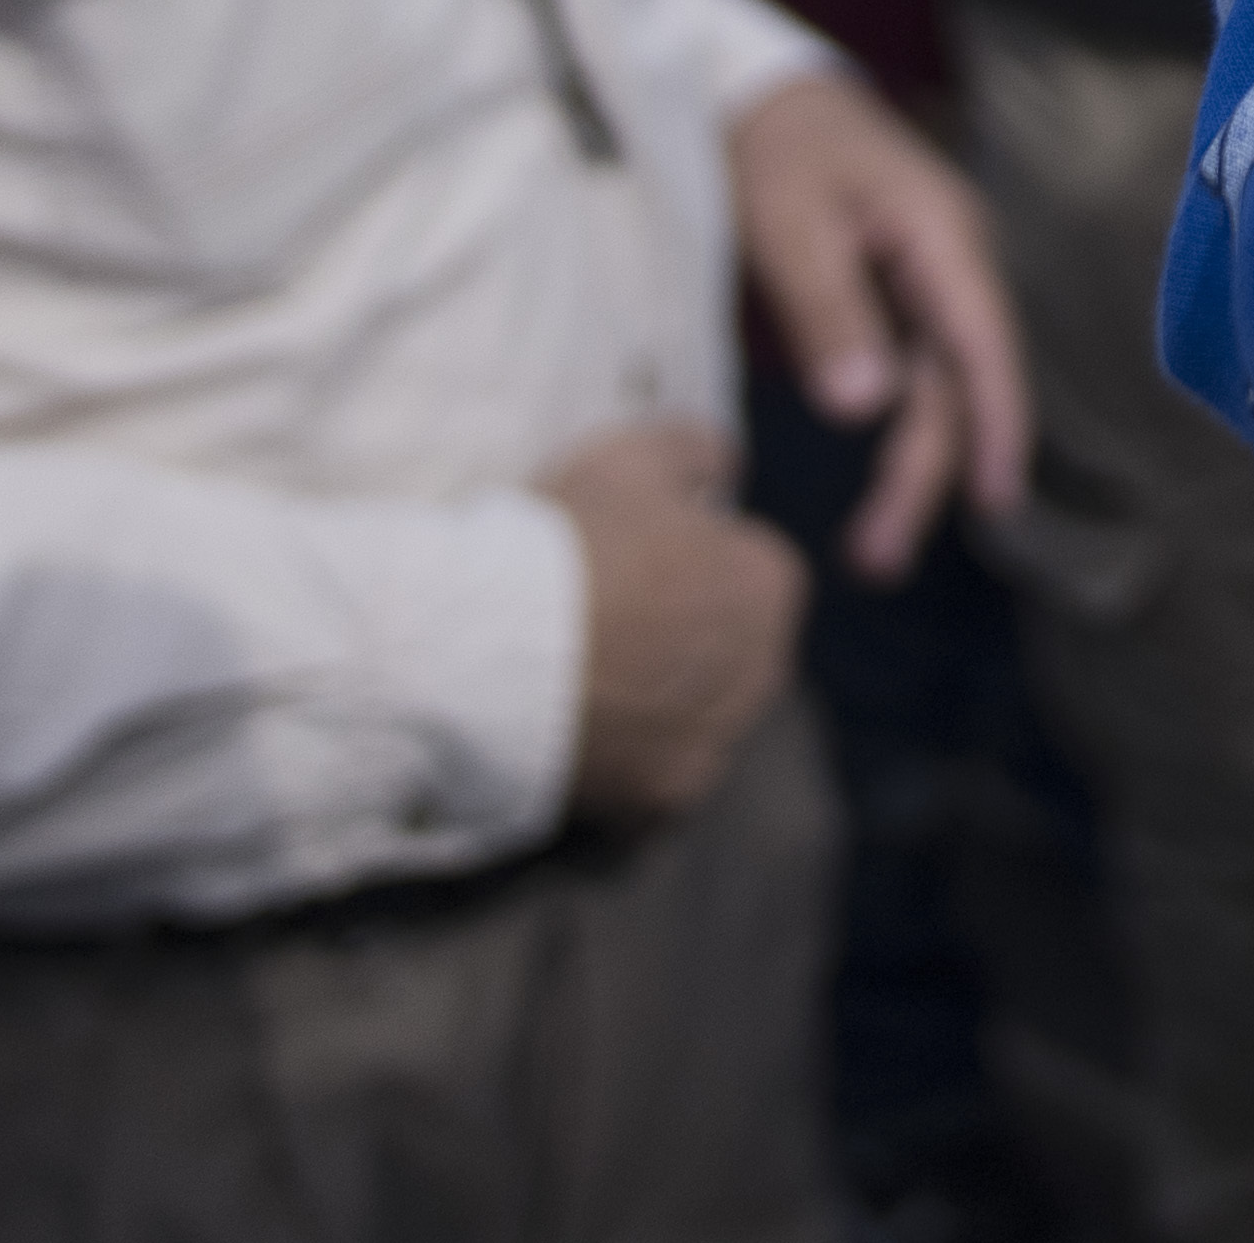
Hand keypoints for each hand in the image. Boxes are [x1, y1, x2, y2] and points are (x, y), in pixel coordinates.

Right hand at [538, 416, 806, 826]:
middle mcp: (764, 674)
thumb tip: (728, 471)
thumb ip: (700, 450)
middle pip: (731, 645)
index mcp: (771, 587)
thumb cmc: (566, 542)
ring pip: (700, 715)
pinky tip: (583, 733)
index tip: (630, 556)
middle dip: (686, 632)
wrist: (483, 655)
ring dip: (664, 699)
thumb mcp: (635, 454)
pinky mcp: (660, 802)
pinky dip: (630, 761)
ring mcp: (713, 746)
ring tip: (588, 677)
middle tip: (605, 617)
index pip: (747, 564)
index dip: (688, 555)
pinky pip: (656, 778)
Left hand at [725, 68, 1031, 579]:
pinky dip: (901, 428)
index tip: (995, 503)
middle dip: (929, 472)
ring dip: (914, 462)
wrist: (755, 89)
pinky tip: (883, 477)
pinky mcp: (897, 290)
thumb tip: (866, 410)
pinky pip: (915, 369)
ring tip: (872, 547)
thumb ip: (828, 311)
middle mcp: (951, 261)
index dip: (996, 426)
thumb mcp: (788, 221)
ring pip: (939, 383)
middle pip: (959, 381)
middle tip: (876, 559)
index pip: (984, 346)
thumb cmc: (773, 146)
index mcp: (942, 235)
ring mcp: (928, 277)